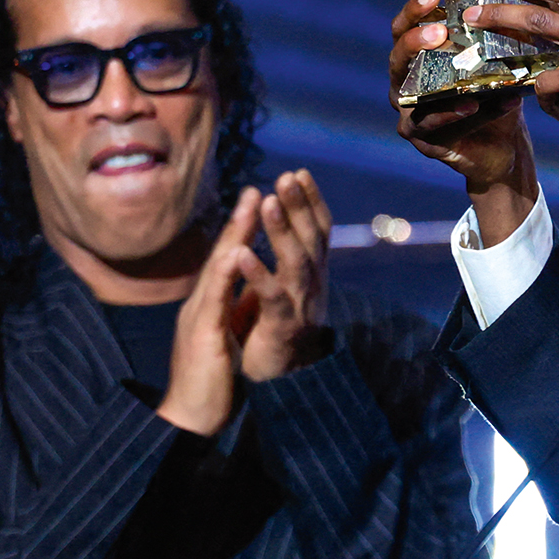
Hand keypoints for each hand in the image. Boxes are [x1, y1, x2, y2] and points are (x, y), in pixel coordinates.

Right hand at [156, 190, 260, 435]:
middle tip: (256, 187)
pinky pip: (215, 301)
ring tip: (251, 205)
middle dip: (240, 220)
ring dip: (234, 235)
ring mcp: (199, 318)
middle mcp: (201, 305)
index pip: (227, 262)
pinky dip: (226, 275)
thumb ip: (226, 313)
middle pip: (222, 255)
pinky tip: (237, 253)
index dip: (242, 231)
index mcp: (209, 306)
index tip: (258, 201)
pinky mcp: (203, 337)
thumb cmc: (209, 383)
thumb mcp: (221, 339)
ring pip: (217, 268)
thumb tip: (238, 293)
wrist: (189, 421)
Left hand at [233, 170, 331, 381]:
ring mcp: (298, 308)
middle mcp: (311, 288)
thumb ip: (282, 262)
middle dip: (299, 207)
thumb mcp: (277, 293)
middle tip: (287, 177)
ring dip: (282, 231)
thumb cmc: (267, 337)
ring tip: (268, 202)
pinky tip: (242, 253)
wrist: (267, 386)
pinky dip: (258, 274)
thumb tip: (277, 223)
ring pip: (295, 263)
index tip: (299, 173)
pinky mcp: (280, 328)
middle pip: (309, 240)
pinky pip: (271, 297)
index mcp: (310, 276)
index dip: (310, 202)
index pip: (316, 231)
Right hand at [390, 0, 538, 244]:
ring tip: (455, 68)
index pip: (404, 28)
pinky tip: (471, 105)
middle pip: (397, 57)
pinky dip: (451, 114)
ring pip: (409, 93)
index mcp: (418, 59)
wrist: (504, 146)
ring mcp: (409, 113)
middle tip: (439, 30)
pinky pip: (430, 125)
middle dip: (415, 40)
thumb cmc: (496, 98)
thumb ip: (495, 40)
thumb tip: (512, 3)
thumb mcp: (497, 66)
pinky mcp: (421, 140)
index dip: (415, 10)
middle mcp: (406, 84)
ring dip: (433, 79)